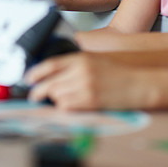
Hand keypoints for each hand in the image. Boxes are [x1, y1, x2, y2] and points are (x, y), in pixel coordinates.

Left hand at [25, 52, 150, 110]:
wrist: (139, 83)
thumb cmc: (118, 73)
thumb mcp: (95, 60)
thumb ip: (74, 65)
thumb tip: (54, 76)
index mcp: (81, 58)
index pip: (49, 65)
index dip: (35, 73)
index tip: (28, 80)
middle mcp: (80, 71)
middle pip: (49, 83)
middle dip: (38, 92)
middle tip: (35, 97)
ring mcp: (85, 86)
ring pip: (56, 96)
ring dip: (55, 100)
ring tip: (62, 100)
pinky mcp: (90, 101)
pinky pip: (66, 106)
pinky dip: (64, 108)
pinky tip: (71, 106)